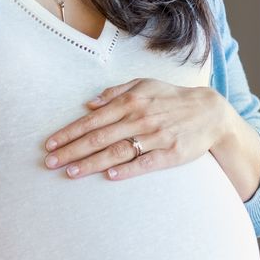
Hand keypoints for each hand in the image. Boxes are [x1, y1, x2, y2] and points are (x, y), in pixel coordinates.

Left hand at [42, 78, 232, 180]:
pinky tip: (110, 175)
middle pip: (99, 138)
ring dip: (92, 163)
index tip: (50, 144)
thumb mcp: (145, 84)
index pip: (92, 120)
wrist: (209, 113)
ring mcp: (155, 136)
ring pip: (117, 151)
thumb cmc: (171, 99)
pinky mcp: (171, 153)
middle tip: (50, 162)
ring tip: (71, 172)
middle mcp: (140, 118)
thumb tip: (89, 104)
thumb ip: (116, 92)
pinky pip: (145, 162)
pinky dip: (128, 169)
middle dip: (72, 150)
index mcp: (131, 101)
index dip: (69, 132)